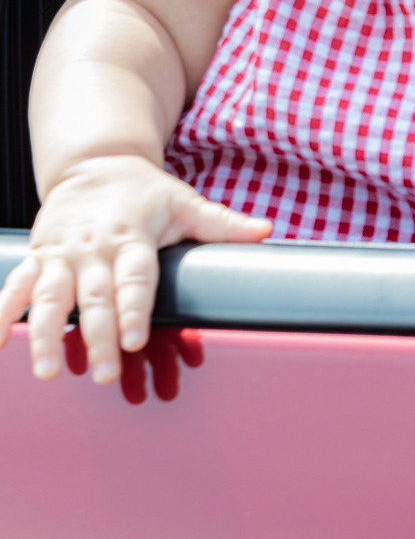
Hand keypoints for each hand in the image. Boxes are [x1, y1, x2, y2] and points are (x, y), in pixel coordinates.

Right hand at [0, 154, 269, 384]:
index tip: (133, 339)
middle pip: (94, 296)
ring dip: (46, 334)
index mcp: (133, 237)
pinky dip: (3, 313)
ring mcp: (62, 255)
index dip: (133, 308)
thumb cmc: (145, 192)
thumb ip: (220, 223)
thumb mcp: (184, 202)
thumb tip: (265, 231)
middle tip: (103, 373)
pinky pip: (15, 287)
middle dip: (96, 335)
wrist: (96, 165)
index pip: (135, 278)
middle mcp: (94, 248)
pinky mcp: (37, 257)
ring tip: (47, 371)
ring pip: (49, 297)